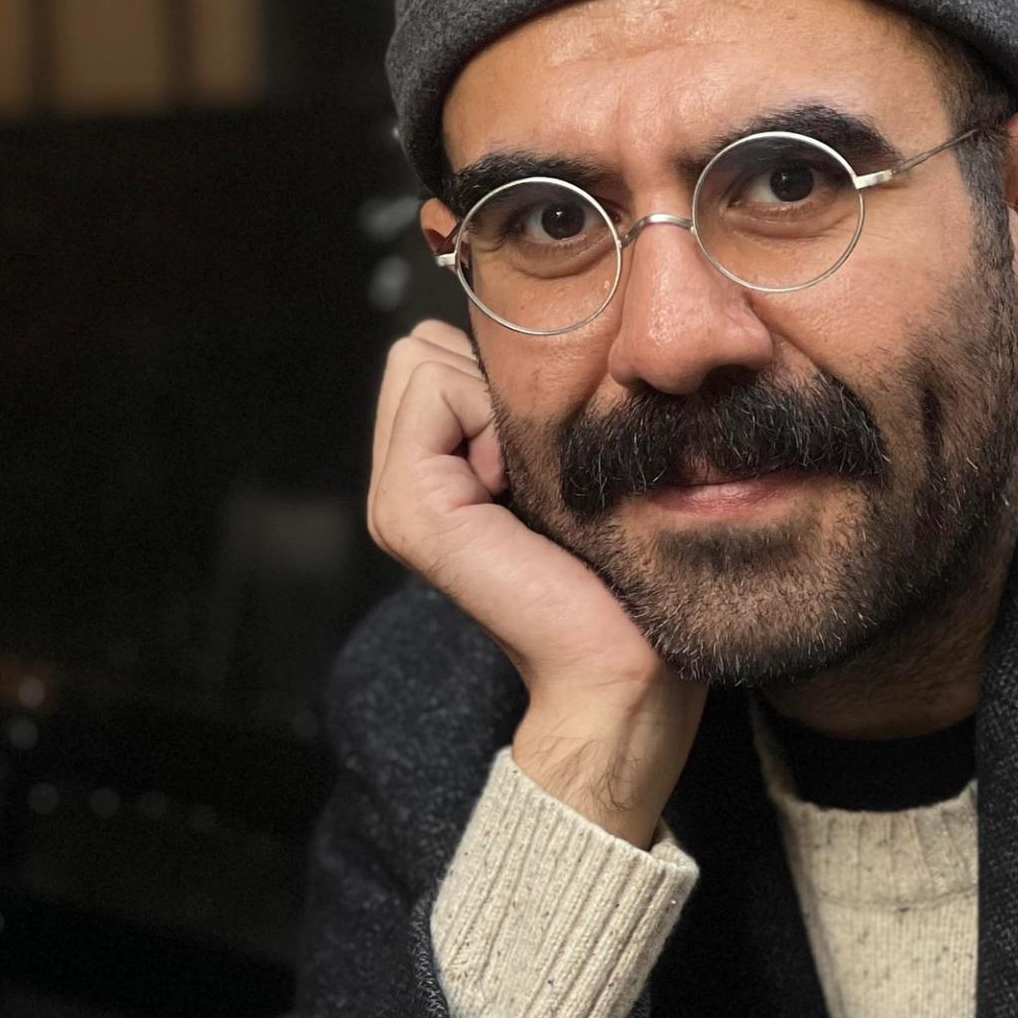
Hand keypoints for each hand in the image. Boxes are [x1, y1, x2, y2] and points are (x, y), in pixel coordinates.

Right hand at [369, 323, 703, 844]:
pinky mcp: (412, 510)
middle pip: (421, 350)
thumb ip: (519, 415)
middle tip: (537, 470)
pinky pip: (436, 390)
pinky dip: (488, 418)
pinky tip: (518, 491)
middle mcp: (401, 486)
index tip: (546, 457)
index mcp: (434, 476)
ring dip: (493, 403)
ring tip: (529, 484)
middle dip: (489, 384)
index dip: (499, 380)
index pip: (434, 353)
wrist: (620, 670)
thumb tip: (520, 347)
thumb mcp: (564, 472)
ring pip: (423, 361)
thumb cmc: (619, 577)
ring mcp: (397, 500)